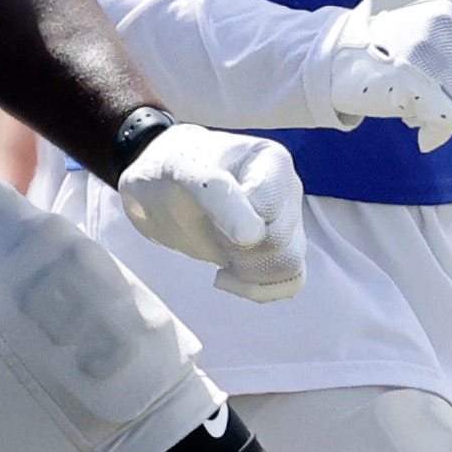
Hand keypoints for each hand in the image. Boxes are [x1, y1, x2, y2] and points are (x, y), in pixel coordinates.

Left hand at [112, 122, 306, 301]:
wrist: (160, 187)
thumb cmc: (174, 171)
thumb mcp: (186, 172)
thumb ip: (220, 197)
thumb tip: (254, 237)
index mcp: (273, 162)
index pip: (268, 210)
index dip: (232, 220)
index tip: (205, 205)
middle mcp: (288, 191)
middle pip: (281, 241)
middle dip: (237, 246)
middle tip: (210, 229)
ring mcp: (288, 223)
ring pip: (289, 265)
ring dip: (247, 269)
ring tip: (221, 252)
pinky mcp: (281, 251)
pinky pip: (291, 283)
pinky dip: (257, 289)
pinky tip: (227, 276)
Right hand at [320, 0, 451, 149]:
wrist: (337, 63)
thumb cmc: (401, 53)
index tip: (433, 64)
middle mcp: (445, 18)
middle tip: (418, 80)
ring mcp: (425, 44)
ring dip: (438, 113)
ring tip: (408, 92)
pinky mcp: (407, 73)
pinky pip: (445, 119)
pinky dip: (430, 130)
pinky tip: (407, 114)